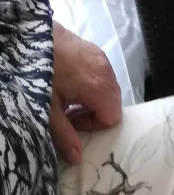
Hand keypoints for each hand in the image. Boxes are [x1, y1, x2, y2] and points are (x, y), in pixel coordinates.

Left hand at [49, 22, 121, 164]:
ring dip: (94, 99)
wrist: (38, 37)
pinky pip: (104, 75)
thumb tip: (78, 157)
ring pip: (110, 88)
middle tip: (71, 113)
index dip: (95, 125)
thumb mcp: (49, 109)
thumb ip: (65, 135)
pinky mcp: (96, 50)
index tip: (73, 121)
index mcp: (98, 87)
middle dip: (96, 113)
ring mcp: (103, 58)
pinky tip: (72, 83)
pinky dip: (93, 85)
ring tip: (70, 98)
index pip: (113, 116)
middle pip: (114, 102)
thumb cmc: (43, 74)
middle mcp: (106, 71)